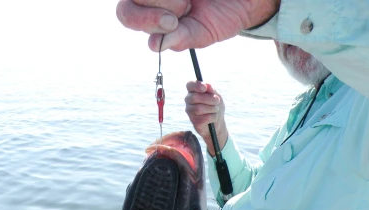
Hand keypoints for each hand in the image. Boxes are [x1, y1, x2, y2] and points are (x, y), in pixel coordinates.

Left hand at [116, 0, 279, 51]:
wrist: (243, 1)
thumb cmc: (218, 16)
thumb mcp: (201, 33)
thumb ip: (179, 39)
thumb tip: (154, 46)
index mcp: (151, 16)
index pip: (126, 14)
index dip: (144, 18)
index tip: (172, 22)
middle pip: (129, 0)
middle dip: (153, 10)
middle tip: (184, 8)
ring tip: (190, 1)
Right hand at [184, 81, 227, 156]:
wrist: (218, 122)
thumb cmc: (216, 106)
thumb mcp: (216, 96)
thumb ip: (212, 90)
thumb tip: (207, 85)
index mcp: (193, 91)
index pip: (189, 85)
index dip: (196, 85)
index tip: (204, 88)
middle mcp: (189, 101)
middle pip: (195, 97)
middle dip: (209, 99)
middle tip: (217, 101)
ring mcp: (190, 112)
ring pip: (199, 108)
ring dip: (212, 108)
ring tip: (216, 110)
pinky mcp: (194, 122)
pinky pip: (205, 118)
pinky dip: (213, 117)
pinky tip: (214, 118)